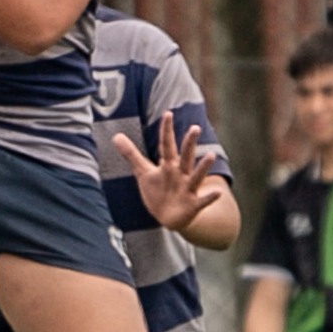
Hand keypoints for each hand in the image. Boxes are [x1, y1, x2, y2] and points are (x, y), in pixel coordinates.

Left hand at [112, 114, 220, 232]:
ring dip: (204, 167)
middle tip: (194, 128)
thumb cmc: (158, 191)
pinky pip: (203, 201)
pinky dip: (210, 198)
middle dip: (189, 144)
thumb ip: (131, 154)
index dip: (166, 131)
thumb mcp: (143, 172)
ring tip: (212, 155)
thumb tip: (115, 136)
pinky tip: (217, 193)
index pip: (166, 145)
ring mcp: (188, 189)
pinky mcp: (193, 204)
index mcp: (168, 165)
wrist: (170, 218)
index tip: (167, 113)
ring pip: (197, 176)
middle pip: (185, 157)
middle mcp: (181, 174)